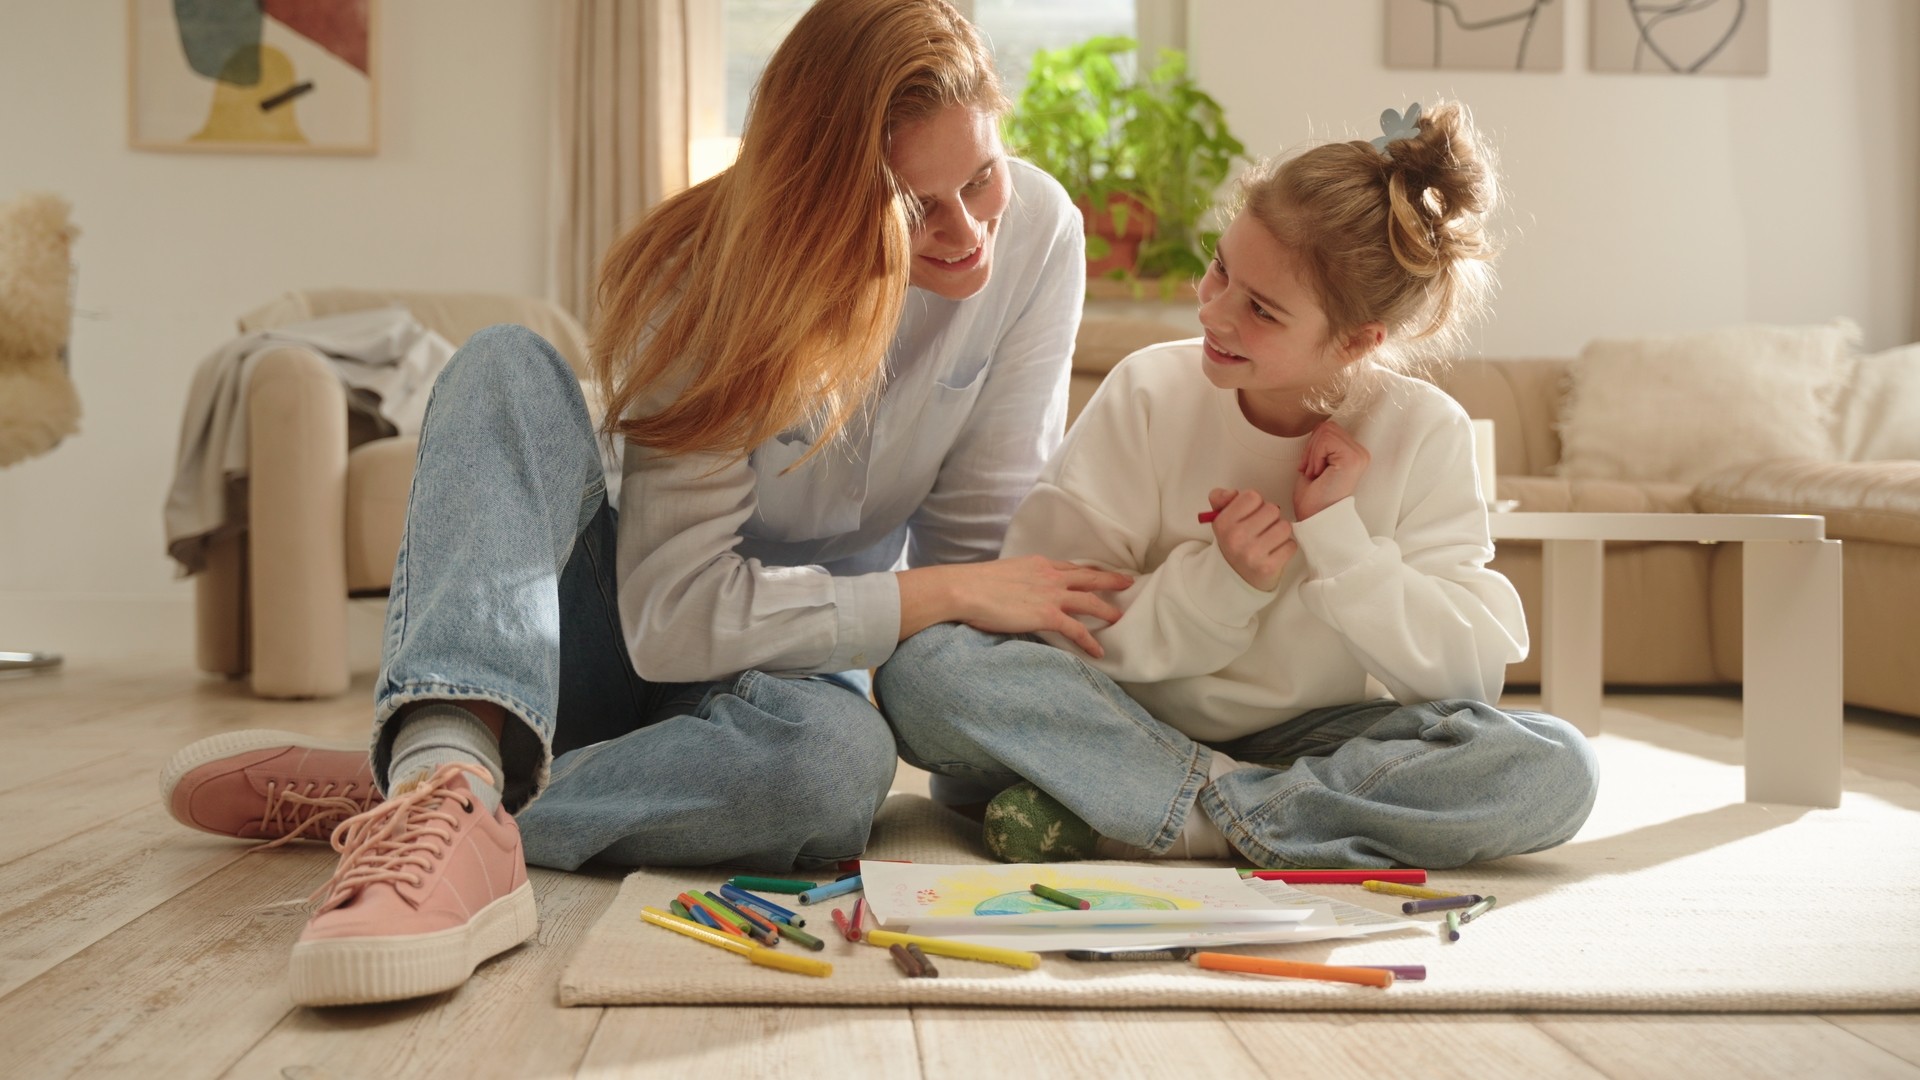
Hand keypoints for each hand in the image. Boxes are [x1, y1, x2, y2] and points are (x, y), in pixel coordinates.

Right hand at [897, 557, 1132, 657]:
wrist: (965, 588)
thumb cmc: (974, 583)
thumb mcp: (1002, 574)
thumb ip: (1017, 581)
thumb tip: (1015, 592)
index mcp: (1038, 564)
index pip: (1069, 567)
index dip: (1087, 571)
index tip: (1099, 573)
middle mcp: (1049, 575)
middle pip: (1088, 577)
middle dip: (1110, 581)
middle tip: (1128, 583)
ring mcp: (1051, 594)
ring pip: (1089, 601)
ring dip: (1107, 610)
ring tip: (1119, 619)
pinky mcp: (1047, 615)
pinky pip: (1076, 629)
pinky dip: (1089, 641)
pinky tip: (1098, 651)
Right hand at [1206, 488, 1296, 591]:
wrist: (1236, 578)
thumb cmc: (1235, 542)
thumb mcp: (1222, 519)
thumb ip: (1221, 499)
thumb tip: (1231, 493)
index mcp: (1223, 523)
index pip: (1252, 496)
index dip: (1256, 504)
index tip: (1251, 514)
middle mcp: (1235, 538)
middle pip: (1272, 510)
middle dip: (1270, 517)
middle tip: (1262, 529)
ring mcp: (1252, 554)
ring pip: (1285, 526)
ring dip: (1280, 532)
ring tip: (1270, 540)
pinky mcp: (1268, 567)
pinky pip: (1291, 545)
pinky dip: (1286, 548)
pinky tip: (1274, 552)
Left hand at [1294, 420, 1369, 520]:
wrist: (1316, 518)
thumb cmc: (1313, 498)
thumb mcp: (1316, 463)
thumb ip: (1321, 444)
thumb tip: (1318, 426)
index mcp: (1353, 454)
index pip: (1329, 429)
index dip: (1313, 446)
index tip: (1311, 468)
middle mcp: (1361, 453)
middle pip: (1327, 427)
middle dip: (1312, 449)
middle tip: (1312, 471)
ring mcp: (1359, 455)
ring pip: (1325, 431)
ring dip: (1313, 454)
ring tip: (1316, 473)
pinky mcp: (1353, 458)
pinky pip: (1325, 440)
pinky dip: (1315, 457)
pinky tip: (1319, 474)